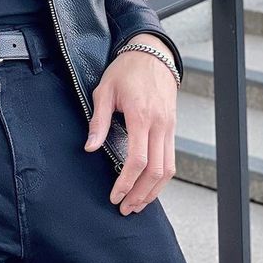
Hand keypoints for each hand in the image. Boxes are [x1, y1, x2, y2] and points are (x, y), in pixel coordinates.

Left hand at [84, 33, 177, 214]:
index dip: (126, 182)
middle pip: (155, 171)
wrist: (152, 53)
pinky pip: (171, 159)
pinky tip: (149, 186)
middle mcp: (159, 124)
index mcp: (141, 115)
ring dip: (153, 191)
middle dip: (140, 194)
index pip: (137, 160)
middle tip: (125, 208)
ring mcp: (169, 127)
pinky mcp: (172, 127)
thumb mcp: (105, 90)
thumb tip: (90, 148)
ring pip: (167, 169)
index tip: (115, 195)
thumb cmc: (126, 69)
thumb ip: (98, 120)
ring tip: (137, 204)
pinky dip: (161, 178)